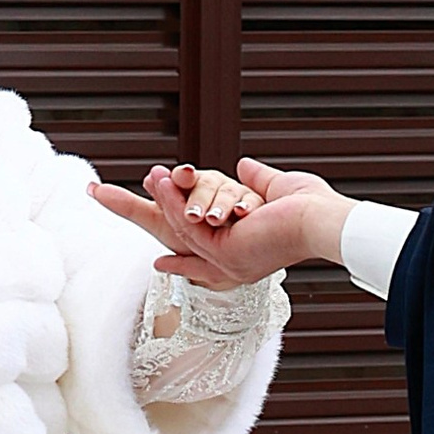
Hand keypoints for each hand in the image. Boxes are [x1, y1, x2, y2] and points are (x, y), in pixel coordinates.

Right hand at [91, 154, 354, 288]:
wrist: (321, 218)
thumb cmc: (310, 209)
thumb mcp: (277, 191)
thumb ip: (257, 182)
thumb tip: (245, 167)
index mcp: (243, 256)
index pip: (201, 259)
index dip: (181, 262)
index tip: (161, 262)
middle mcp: (230, 266)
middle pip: (179, 241)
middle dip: (149, 216)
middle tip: (113, 195)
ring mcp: (224, 262)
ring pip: (181, 228)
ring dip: (163, 201)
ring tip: (149, 176)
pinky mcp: (221, 251)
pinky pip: (187, 225)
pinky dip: (173, 203)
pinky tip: (160, 182)